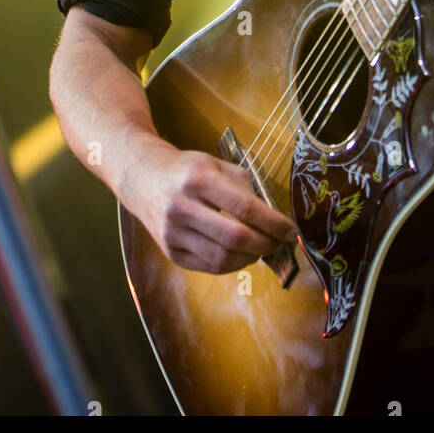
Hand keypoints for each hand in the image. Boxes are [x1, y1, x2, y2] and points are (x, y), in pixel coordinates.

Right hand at [135, 140, 298, 274]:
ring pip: (222, 258)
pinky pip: (209, 267)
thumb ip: (244, 188)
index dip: (273, 223)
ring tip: (262, 248)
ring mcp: (173, 233)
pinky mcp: (170, 252)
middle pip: (235, 238)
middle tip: (279, 242)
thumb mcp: (216, 165)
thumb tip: (272, 218)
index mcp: (198, 180)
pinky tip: (241, 254)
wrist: (143, 178)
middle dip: (266, 244)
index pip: (245, 208)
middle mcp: (182, 207)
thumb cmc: (186, 170)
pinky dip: (232, 265)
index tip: (290, 230)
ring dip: (251, 258)